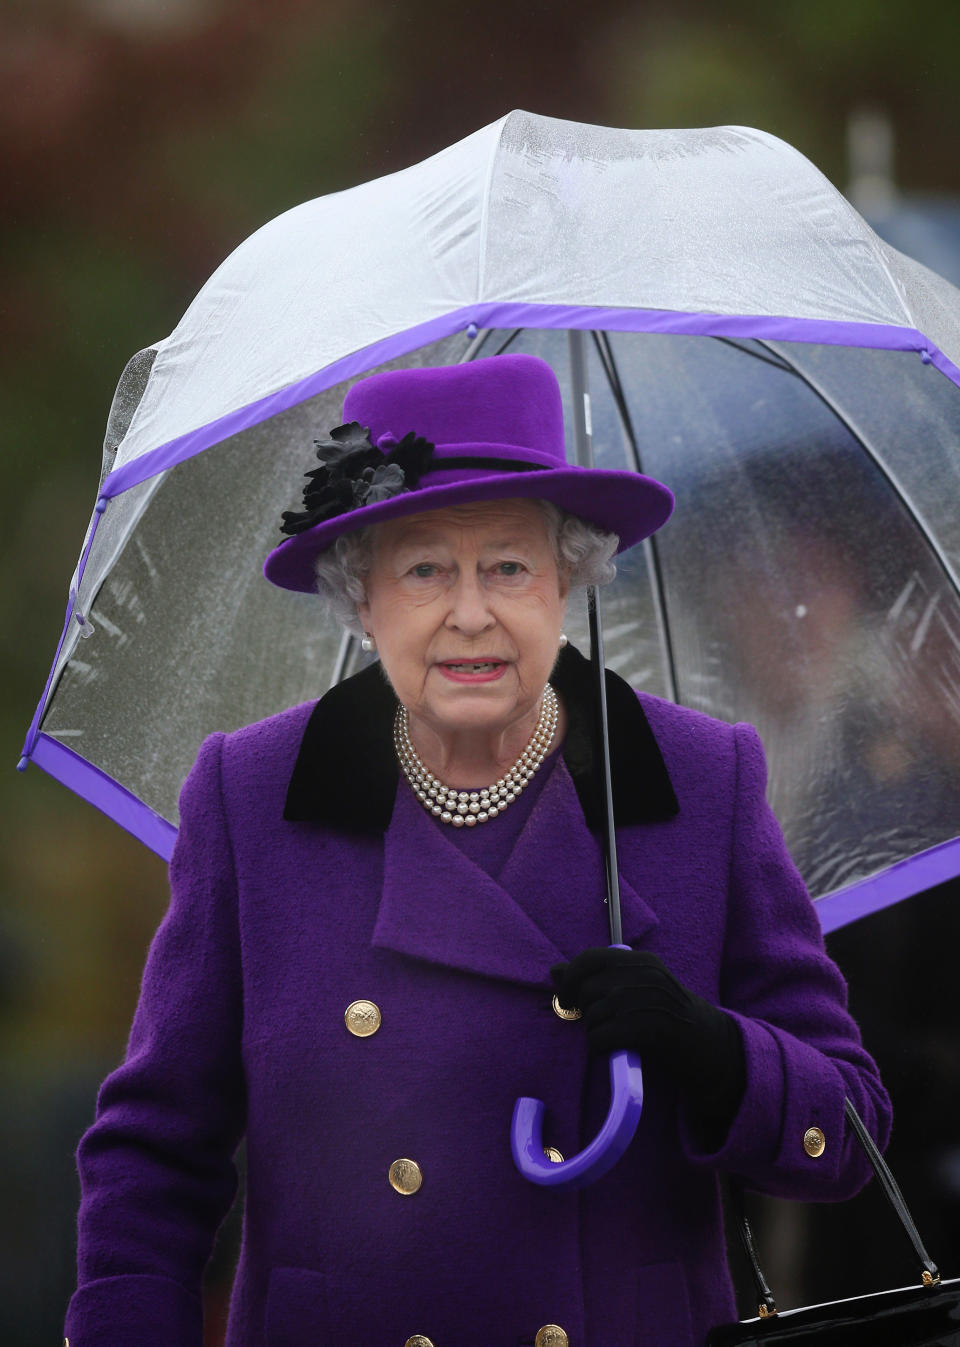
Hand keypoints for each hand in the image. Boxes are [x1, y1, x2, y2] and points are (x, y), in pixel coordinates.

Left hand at [550, 947, 745, 1133]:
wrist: (710, 1047)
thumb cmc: (666, 1018)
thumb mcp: (636, 990)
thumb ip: (597, 979)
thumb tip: (554, 971)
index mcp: (644, 962)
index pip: (592, 958)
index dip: (571, 977)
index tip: (565, 997)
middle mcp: (648, 976)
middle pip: (590, 989)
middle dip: (584, 1010)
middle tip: (598, 1024)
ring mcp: (653, 1001)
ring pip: (595, 1014)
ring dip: (593, 1031)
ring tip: (608, 1038)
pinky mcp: (654, 1030)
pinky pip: (605, 1036)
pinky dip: (599, 1045)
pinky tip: (609, 1049)